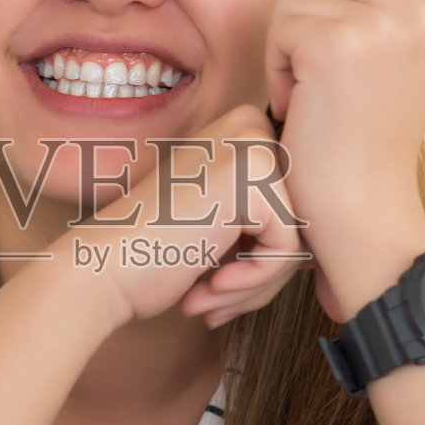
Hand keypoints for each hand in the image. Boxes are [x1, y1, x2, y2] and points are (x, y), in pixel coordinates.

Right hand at [62, 105, 307, 327]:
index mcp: (239, 130)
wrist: (103, 268)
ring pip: (301, 236)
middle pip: (300, 216)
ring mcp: (254, 149)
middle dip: (265, 270)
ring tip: (211, 297)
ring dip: (259, 283)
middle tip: (216, 295)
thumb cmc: (150, 252)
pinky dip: (255, 281)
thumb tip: (321, 248)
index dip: (260, 253)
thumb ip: (263, 219)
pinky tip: (210, 287)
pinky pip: (290, 250)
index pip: (290, 201)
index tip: (218, 275)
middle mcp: (249, 127)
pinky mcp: (258, 182)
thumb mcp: (217, 220)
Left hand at [265, 0, 424, 319]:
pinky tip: (303, 111)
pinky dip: (277, 70)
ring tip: (315, 102)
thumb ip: (368, 12)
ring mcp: (386, 23)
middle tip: (315, 81)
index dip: (321, 8)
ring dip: (287, 49)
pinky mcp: (341, 44)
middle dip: (300, 15)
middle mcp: (424, 9)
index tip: (334, 71)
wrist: (363, 216)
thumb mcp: (384, 64)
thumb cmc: (358, 148)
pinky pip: (280, 26)